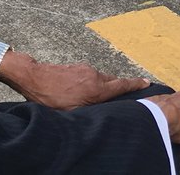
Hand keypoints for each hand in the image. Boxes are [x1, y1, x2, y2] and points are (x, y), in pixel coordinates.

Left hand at [0, 50, 151, 109]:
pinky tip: (79, 92)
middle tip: (119, 99)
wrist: (33, 76)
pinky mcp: (77, 66)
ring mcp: (85, 69)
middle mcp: (94, 76)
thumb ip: (90, 111)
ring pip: (100, 79)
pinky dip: (91, 83)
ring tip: (92, 100)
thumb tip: (101, 114)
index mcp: (96, 89)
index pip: (121, 86)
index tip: (147, 82)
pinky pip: (90, 75)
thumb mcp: (71, 112)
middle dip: (118, 89)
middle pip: (112, 82)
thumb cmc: (50, 97)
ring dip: (101, 88)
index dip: (135, 84)